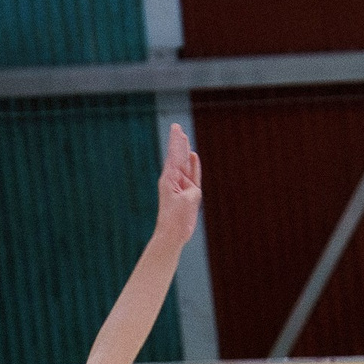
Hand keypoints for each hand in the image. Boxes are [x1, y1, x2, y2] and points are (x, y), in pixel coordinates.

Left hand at [153, 124, 201, 247]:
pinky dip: (193, 165)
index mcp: (170, 179)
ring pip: (185, 164)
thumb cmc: (176, 218)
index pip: (174, 156)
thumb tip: (193, 188)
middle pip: (178, 156)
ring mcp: (181, 186)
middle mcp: (174, 180)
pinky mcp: (188, 193)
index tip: (176, 129)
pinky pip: (192, 175)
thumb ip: (193, 189)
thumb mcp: (188, 200)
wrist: (172, 234)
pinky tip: (193, 155)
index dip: (176, 142)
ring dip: (184, 151)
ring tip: (183, 138)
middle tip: (176, 128)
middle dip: (178, 142)